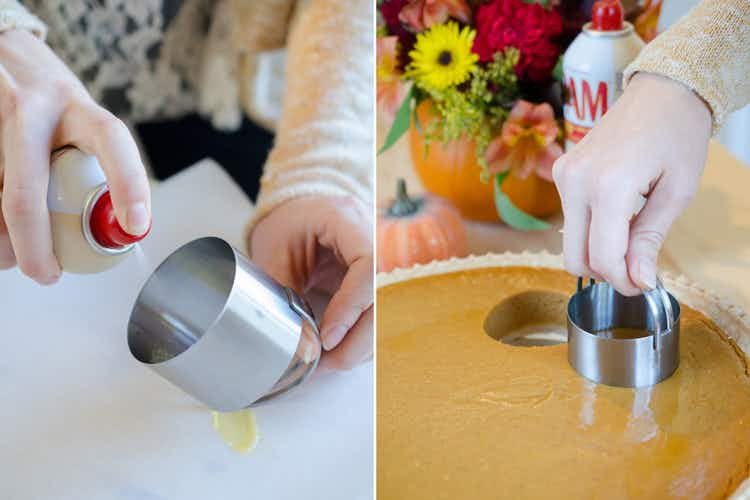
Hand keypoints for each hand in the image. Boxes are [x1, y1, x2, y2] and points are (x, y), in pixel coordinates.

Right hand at [0, 30, 149, 283]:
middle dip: (34, 245)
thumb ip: (94, 159)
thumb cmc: (46, 100)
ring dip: (1, 241)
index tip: (136, 226)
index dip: (129, 184)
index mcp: (77, 106)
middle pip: (26, 192)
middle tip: (46, 274)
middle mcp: (31, 107)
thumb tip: (122, 228)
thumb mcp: (79, 115)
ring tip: (12, 259)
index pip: (112, 141)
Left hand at [249, 196, 372, 370]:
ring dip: (361, 345)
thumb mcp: (274, 254)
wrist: (299, 211)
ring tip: (325, 365)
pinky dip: (362, 340)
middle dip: (358, 339)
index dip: (352, 306)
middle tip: (325, 364)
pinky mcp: (380, 281)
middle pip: (386, 297)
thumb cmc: (286, 225)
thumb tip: (299, 347)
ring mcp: (383, 260)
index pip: (368, 266)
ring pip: (388, 313)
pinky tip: (338, 354)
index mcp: (347, 220)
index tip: (327, 338)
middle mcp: (376, 237)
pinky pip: (381, 316)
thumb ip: (283, 296)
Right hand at [553, 72, 710, 295]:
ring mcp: (563, 175)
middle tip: (636, 268)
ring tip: (631, 233)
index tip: (643, 286)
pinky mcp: (560, 172)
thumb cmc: (677, 134)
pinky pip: (569, 219)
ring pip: (569, 241)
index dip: (624, 281)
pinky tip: (617, 215)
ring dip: (597, 250)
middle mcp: (575, 181)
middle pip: (575, 257)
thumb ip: (650, 239)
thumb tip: (639, 281)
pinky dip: (590, 229)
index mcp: (608, 185)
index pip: (603, 257)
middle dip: (605, 273)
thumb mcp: (677, 192)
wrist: (661, 90)